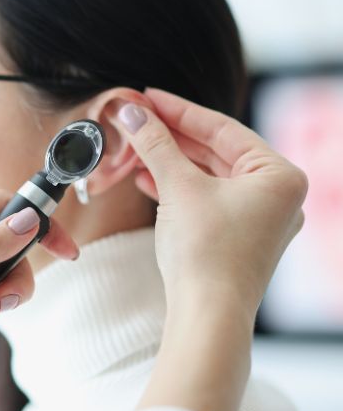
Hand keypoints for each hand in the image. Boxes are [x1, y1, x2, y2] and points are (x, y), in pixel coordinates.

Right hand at [116, 89, 306, 315]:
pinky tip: (146, 178)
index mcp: (279, 175)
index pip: (222, 128)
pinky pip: (206, 198)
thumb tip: (131, 112)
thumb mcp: (178, 186)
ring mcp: (259, 217)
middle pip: (216, 150)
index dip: (179, 110)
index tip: (147, 96)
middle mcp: (277, 194)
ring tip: (136, 147)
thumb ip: (155, 144)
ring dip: (170, 160)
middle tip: (137, 118)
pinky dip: (177, 186)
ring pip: (208, 175)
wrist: (207, 314)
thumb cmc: (205, 251)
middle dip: (172, 136)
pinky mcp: (237, 236)